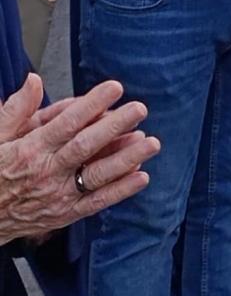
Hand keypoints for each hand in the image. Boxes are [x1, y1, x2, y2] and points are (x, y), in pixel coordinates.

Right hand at [0, 75, 159, 247]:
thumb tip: (33, 80)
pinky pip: (96, 202)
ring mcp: (57, 196)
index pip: (65, 123)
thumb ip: (15, 110)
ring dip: (126, 159)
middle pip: (86, 146)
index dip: (92, 104)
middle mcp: (46, 173)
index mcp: (29, 151)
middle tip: (139, 108)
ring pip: (97, 176)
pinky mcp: (65, 214)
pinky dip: (120, 191)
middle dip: (115, 126)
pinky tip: (141, 176)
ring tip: (150, 143)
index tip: (114, 88)